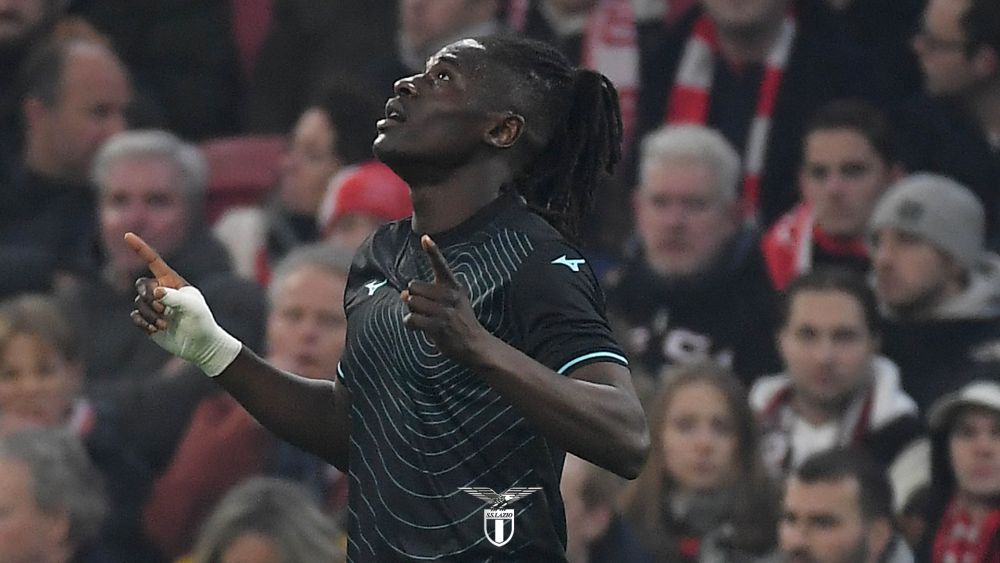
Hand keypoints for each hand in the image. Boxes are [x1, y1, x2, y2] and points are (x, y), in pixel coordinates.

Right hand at [125, 232, 241, 376]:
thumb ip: (173, 297)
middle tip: (164, 309)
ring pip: (138, 303)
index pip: (153, 261)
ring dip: (151, 314)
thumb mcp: (192, 306)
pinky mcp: (148, 320)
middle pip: (141, 285)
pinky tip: (156, 329)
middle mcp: (161, 290)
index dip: (140, 248)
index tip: (127, 235)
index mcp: (172, 281)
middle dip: (148, 297)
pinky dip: (144, 323)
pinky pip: (135, 317)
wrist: (200, 344)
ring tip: (166, 324)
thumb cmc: (200, 320)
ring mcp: (154, 305)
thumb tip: (155, 292)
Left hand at [401, 235, 490, 363]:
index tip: (425, 238)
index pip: (441, 265)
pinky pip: (412, 319)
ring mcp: (445, 311)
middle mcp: (450, 295)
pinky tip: (417, 327)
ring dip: (411, 311)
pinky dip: (409, 323)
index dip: (432, 251)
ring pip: (411, 303)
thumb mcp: (453, 300)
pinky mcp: (439, 326)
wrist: (474, 343)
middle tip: (423, 308)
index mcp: (453, 286)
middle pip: (414, 286)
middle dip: (412, 298)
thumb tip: (403, 295)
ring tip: (422, 318)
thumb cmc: (459, 320)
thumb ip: (427, 295)